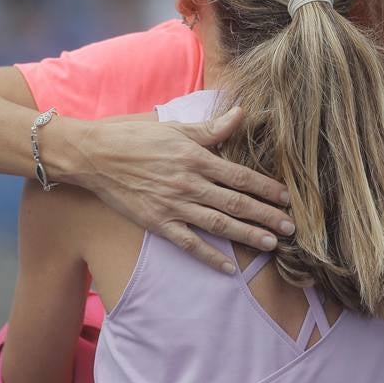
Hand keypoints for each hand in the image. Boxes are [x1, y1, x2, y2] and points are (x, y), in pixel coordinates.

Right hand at [58, 107, 293, 273]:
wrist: (93, 156)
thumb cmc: (134, 137)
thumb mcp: (175, 127)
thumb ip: (211, 128)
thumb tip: (242, 114)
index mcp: (195, 157)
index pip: (240, 175)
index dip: (266, 187)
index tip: (286, 198)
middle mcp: (188, 183)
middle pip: (236, 203)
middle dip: (266, 215)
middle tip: (291, 228)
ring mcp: (173, 205)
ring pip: (218, 224)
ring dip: (247, 235)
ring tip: (271, 245)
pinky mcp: (157, 222)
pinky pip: (189, 243)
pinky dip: (210, 256)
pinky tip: (229, 268)